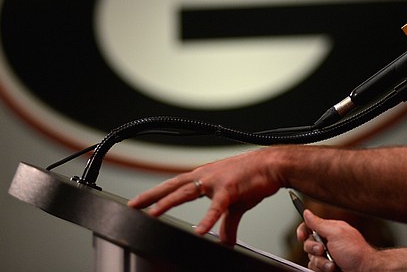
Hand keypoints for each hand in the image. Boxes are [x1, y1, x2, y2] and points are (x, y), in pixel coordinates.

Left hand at [127, 148, 282, 243]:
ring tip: (153, 213)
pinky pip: (216, 207)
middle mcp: (206, 175)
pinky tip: (200, 230)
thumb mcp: (236, 203)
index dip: (156, 193)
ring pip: (186, 192)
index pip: (174, 184)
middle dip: (152, 196)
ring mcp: (216, 181)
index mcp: (205, 176)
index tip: (139, 201)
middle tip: (133, 205)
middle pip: (172, 186)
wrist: (273, 165)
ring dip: (168, 203)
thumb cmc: (255, 178)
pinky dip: (207, 219)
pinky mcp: (230, 189)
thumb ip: (226, 223)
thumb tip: (224, 240)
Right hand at [298, 209, 378, 271]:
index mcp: (329, 230)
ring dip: (320, 262)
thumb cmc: (355, 251)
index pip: (309, 226)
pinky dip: (322, 269)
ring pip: (311, 258)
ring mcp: (327, 256)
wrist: (364, 270)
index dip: (303, 231)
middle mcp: (327, 242)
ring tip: (332, 264)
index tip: (301, 236)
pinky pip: (314, 268)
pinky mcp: (327, 268)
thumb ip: (319, 223)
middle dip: (313, 248)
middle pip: (307, 243)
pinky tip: (333, 269)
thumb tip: (306, 213)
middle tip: (323, 250)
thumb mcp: (336, 233)